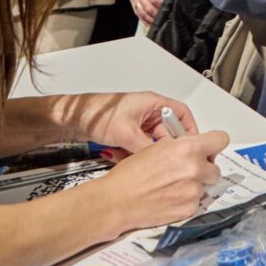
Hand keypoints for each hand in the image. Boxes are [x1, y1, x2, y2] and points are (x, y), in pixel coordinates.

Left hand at [62, 92, 198, 158]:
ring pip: (153, 142)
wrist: (73, 118)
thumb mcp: (126, 133)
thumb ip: (148, 148)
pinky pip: (140, 147)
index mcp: (153, 103)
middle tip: (159, 159)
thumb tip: (163, 162)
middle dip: (161, 148)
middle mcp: (149, 112)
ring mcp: (139, 123)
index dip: (190, 130)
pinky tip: (121, 156)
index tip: (193, 146)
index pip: (182, 114)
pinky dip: (133, 154)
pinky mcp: (130, 133)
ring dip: (144, 153)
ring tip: (131, 156)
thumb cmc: (96, 113)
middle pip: (168, 132)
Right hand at [99, 130, 227, 234]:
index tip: (209, 150)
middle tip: (186, 172)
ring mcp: (194, 191)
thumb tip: (195, 147)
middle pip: (215, 168)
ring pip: (205, 186)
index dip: (214, 145)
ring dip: (194, 186)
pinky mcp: (190, 208)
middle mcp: (195, 169)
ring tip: (171, 187)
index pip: (221, 140)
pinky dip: (186, 200)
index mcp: (188, 148)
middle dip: (204, 169)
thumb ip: (182, 147)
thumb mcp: (158, 148)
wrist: (117, 200)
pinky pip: (196, 202)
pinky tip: (169, 198)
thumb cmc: (131, 174)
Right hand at [118, 0, 167, 23]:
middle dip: (159, 14)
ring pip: (141, 12)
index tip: (171, 8)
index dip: (163, 6)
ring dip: (151, 19)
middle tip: (169, 17)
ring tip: (162, 21)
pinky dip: (143, 18)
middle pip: (148, 8)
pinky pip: (136, 11)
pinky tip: (151, 21)